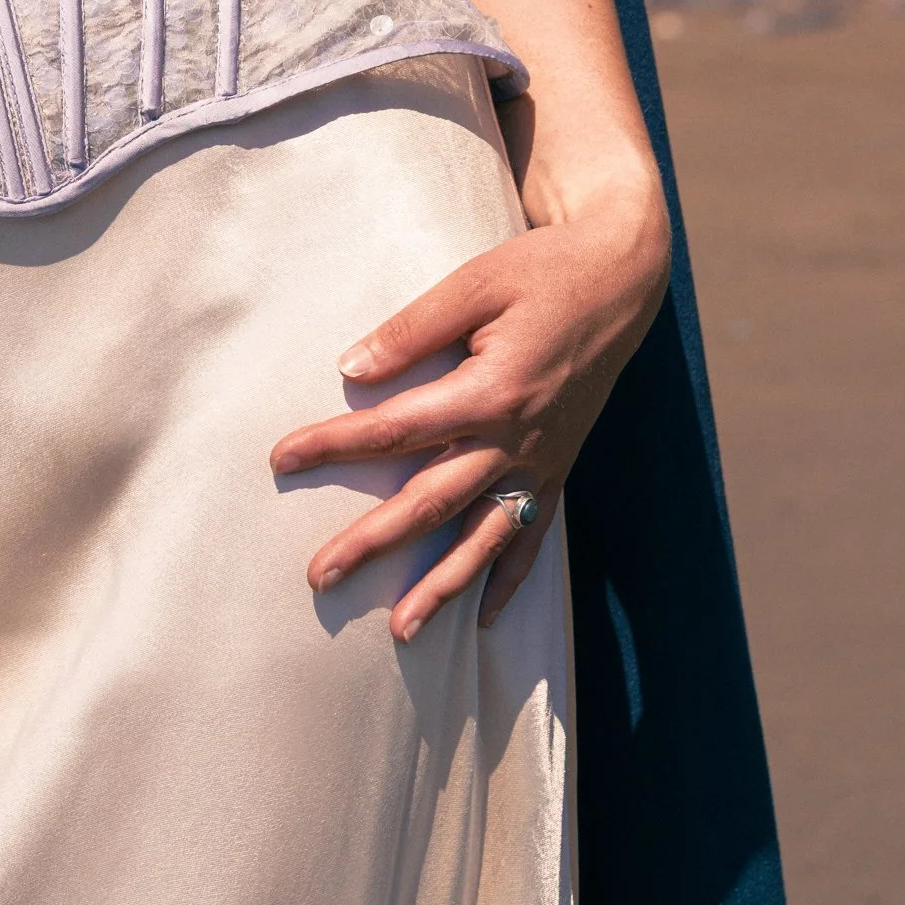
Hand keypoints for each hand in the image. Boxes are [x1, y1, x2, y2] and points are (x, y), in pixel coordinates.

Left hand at [268, 178, 668, 640]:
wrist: (622, 279)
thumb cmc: (542, 272)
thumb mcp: (475, 283)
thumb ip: (413, 330)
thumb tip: (351, 368)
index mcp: (490, 390)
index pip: (396, 427)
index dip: (334, 444)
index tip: (281, 458)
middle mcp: (517, 438)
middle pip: (432, 501)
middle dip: (374, 543)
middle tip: (319, 576)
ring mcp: (542, 460)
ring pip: (484, 537)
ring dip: (443, 585)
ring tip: (402, 631)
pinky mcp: (559, 466)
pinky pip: (532, 533)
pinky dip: (509, 577)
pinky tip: (485, 617)